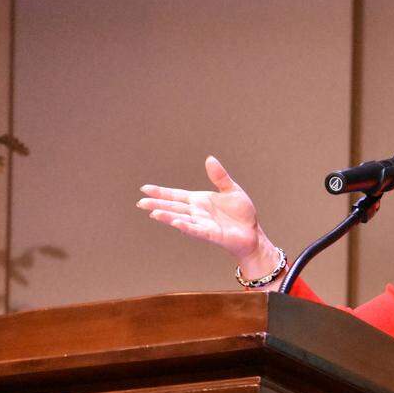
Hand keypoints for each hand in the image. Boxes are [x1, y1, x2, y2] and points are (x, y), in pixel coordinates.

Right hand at [137, 156, 263, 259]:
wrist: (253, 232)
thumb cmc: (241, 213)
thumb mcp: (231, 190)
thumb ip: (219, 176)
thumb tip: (209, 158)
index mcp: (199, 201)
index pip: (176, 195)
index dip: (161, 192)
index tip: (144, 188)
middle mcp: (197, 212)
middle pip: (173, 207)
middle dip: (157, 204)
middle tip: (141, 202)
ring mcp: (202, 224)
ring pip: (181, 219)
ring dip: (168, 216)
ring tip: (153, 213)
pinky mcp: (211, 234)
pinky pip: (197, 230)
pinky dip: (187, 227)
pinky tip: (176, 223)